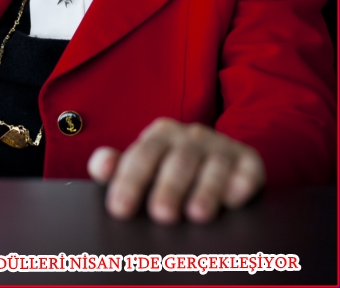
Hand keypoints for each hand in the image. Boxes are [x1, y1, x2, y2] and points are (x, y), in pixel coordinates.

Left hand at [88, 118, 264, 223]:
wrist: (217, 160)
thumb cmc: (168, 170)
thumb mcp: (141, 166)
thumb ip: (115, 167)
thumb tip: (101, 165)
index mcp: (160, 135)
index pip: (141, 156)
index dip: (129, 182)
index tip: (119, 209)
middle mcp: (191, 136)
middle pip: (178, 161)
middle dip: (169, 188)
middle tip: (161, 215)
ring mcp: (222, 147)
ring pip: (213, 166)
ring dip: (206, 190)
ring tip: (197, 215)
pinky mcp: (249, 161)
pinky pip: (248, 169)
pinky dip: (242, 183)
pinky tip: (234, 200)